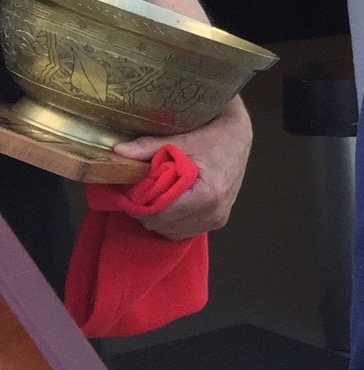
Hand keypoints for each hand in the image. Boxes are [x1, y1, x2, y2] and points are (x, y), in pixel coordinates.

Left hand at [112, 97, 252, 239]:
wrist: (238, 139)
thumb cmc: (213, 137)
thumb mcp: (181, 139)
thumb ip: (149, 147)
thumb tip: (118, 151)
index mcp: (207, 195)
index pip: (161, 213)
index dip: (140, 204)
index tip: (130, 191)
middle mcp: (214, 213)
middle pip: (164, 225)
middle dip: (147, 211)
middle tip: (139, 192)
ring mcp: (217, 219)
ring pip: (172, 232)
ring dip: (159, 218)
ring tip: (154, 197)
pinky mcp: (218, 221)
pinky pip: (184, 231)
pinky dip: (172, 222)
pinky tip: (170, 204)